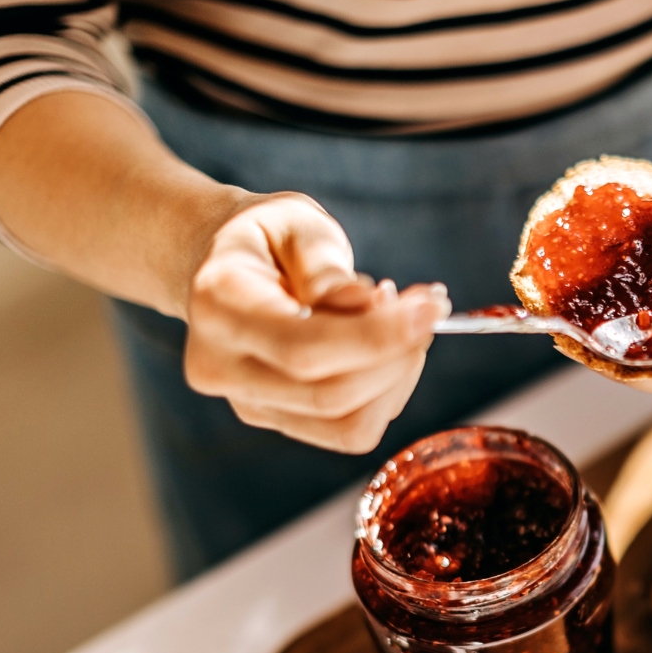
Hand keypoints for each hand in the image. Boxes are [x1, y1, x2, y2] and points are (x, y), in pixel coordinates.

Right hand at [183, 193, 446, 452]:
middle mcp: (221, 367)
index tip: (431, 309)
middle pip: (331, 395)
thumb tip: (369, 306)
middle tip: (427, 307)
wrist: (221, 264)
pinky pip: (351, 430)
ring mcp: (247, 403)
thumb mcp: (295, 222)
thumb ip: (325, 266)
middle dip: (399, 355)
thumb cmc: (266, 237)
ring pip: (348, 425)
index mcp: (219, 306)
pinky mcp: (279, 421)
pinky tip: (385, 349)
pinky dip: (387, 392)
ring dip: (398, 377)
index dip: (377, 337)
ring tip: (403, 322)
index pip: (303, 347)